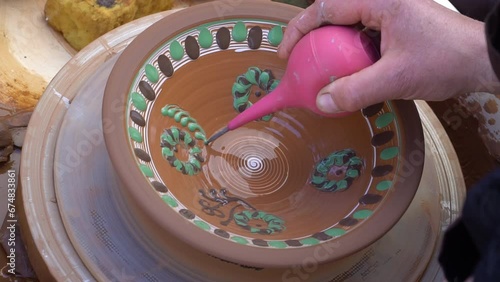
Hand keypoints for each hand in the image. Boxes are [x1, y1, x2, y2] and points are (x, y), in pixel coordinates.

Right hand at [277, 0, 499, 113]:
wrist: (484, 60)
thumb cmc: (444, 60)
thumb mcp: (396, 78)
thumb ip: (356, 91)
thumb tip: (321, 102)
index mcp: (379, 1)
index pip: (325, 8)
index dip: (299, 30)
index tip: (286, 54)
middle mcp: (382, 3)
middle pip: (334, 16)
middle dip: (312, 39)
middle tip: (299, 65)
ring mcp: (391, 15)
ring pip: (348, 29)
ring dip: (331, 50)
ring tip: (318, 72)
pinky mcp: (397, 29)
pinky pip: (363, 39)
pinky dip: (349, 56)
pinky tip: (347, 75)